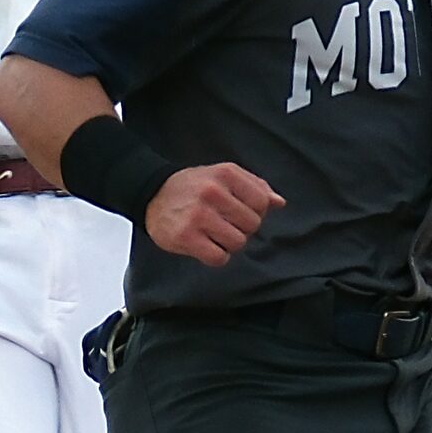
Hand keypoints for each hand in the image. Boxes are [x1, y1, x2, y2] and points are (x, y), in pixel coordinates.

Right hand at [145, 163, 283, 266]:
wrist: (152, 193)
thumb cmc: (193, 187)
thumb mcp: (223, 176)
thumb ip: (254, 186)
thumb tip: (279, 203)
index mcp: (225, 174)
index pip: (261, 202)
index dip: (255, 212)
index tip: (240, 212)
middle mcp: (212, 192)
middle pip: (252, 225)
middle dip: (242, 228)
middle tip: (224, 223)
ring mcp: (198, 215)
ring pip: (237, 243)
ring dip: (229, 244)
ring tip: (214, 234)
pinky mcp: (186, 237)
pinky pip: (219, 258)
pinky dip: (216, 256)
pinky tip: (206, 245)